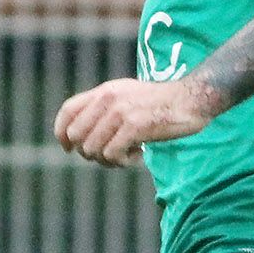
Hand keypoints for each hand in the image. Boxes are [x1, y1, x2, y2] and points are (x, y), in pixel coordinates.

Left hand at [53, 77, 219, 165]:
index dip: (61, 133)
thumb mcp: (127, 96)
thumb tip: (80, 136)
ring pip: (92, 149)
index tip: (68, 148)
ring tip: (126, 156)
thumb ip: (104, 108)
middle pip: (76, 135)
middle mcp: (108, 99)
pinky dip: (122, 162)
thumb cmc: (160, 103)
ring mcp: (121, 112)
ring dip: (107, 160)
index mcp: (104, 91)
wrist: (192, 98)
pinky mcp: (135, 126)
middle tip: (110, 154)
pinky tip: (138, 155)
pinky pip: (112, 155)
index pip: (68, 111)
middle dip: (88, 152)